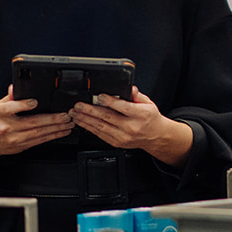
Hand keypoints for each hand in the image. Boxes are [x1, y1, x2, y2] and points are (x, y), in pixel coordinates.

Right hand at [0, 86, 73, 164]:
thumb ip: (9, 97)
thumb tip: (15, 86)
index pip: (10, 108)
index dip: (23, 105)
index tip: (35, 102)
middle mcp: (7, 127)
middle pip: (31, 123)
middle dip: (51, 119)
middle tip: (66, 115)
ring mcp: (15, 138)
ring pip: (39, 133)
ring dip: (56, 128)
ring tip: (69, 123)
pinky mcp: (21, 146)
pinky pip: (40, 141)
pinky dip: (53, 136)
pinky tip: (62, 131)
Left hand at [68, 88, 192, 166]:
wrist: (155, 137)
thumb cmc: (150, 118)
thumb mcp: (149, 103)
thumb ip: (137, 95)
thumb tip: (129, 88)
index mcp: (140, 115)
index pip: (123, 108)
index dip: (110, 102)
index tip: (99, 96)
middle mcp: (131, 127)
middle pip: (108, 118)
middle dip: (90, 111)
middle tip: (79, 106)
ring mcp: (123, 136)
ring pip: (101, 127)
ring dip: (86, 120)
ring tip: (75, 114)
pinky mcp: (117, 142)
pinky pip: (100, 135)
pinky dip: (89, 128)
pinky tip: (82, 122)